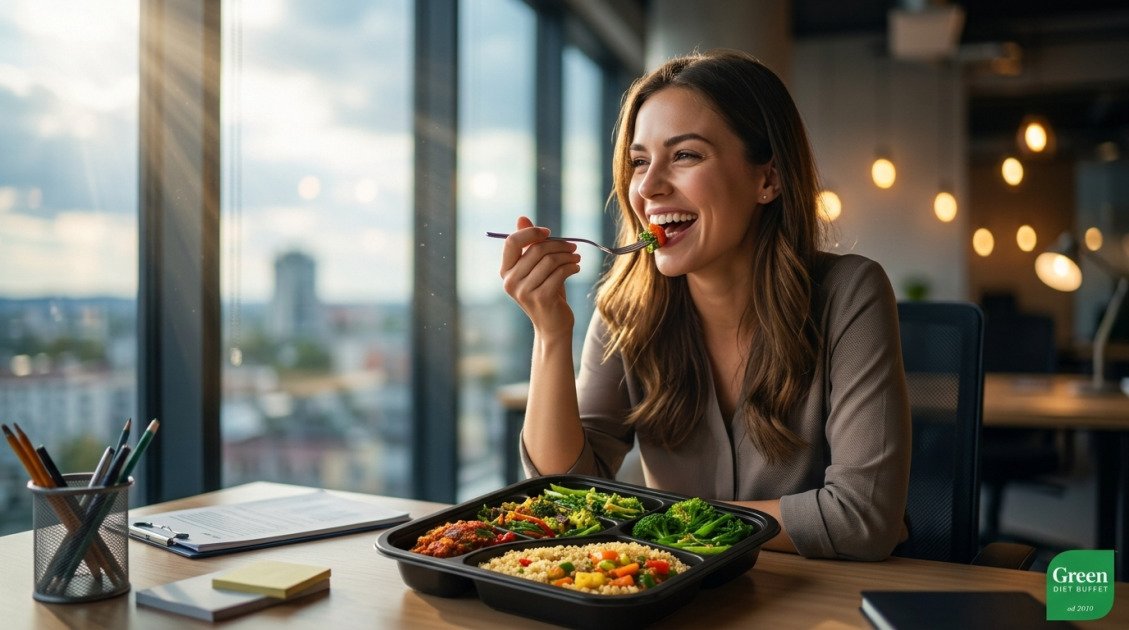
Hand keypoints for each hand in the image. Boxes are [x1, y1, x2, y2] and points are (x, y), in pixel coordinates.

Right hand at [499, 216, 581, 336]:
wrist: (553, 325)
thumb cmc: (546, 292)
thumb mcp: (537, 267)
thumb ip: (529, 244)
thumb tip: (522, 218)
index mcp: (505, 271)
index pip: (512, 242)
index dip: (531, 233)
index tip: (549, 232)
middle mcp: (510, 281)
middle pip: (535, 250)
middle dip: (558, 245)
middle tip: (573, 246)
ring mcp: (524, 291)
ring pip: (550, 261)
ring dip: (568, 256)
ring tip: (577, 258)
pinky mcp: (540, 298)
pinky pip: (559, 273)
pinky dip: (571, 267)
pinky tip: (576, 268)